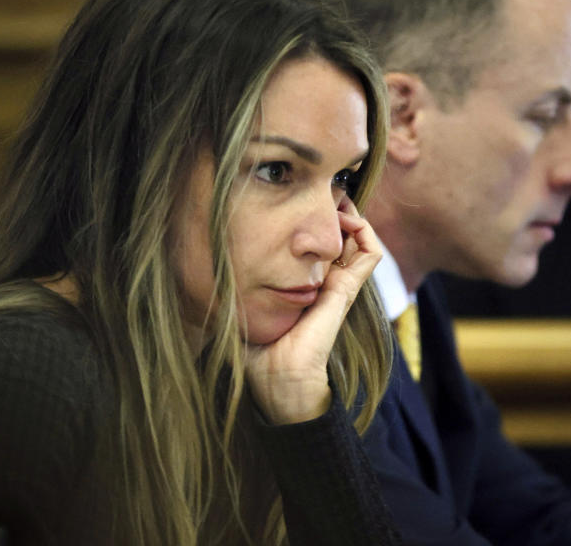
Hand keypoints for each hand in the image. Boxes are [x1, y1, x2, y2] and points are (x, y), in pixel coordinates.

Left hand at [245, 196, 381, 424]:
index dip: (313, 218)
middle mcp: (324, 281)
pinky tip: (345, 219)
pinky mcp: (347, 290)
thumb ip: (228, 289)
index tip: (294, 199)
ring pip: (359, 238)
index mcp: (304, 284)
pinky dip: (365, 231)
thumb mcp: (238, 309)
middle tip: (318, 191)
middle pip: (339, 234)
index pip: (316, 243)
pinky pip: (371, 253)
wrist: (277, 380)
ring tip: (335, 200)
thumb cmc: (255, 352)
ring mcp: (339, 284)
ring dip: (351, 214)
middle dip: (332, 209)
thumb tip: (199, 263)